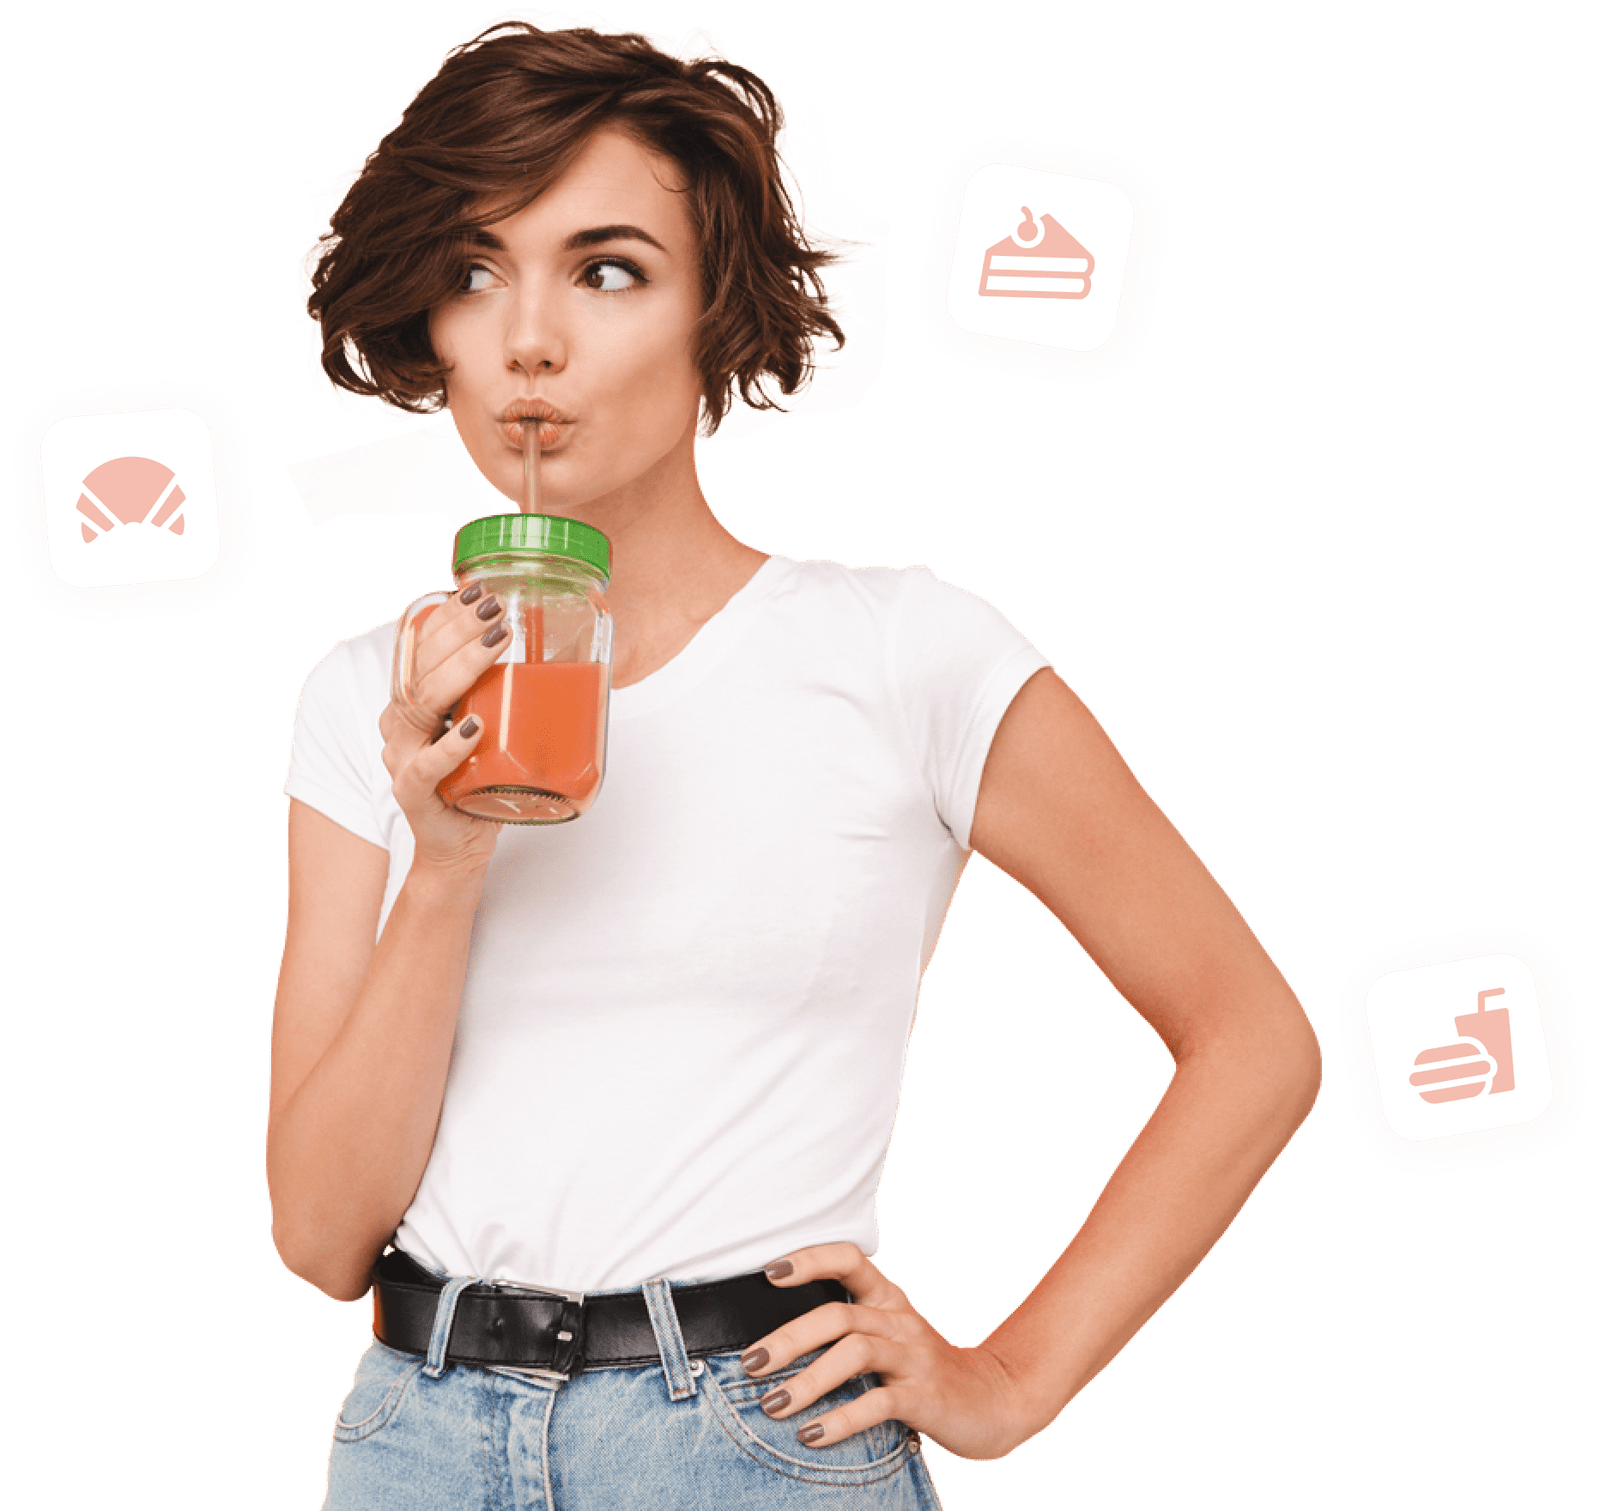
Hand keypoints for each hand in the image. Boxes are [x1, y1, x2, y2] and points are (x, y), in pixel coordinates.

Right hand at [378, 584, 508, 870]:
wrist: (458, 843)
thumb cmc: (475, 777)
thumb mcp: (487, 721)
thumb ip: (498, 686)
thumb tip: (548, 641)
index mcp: (411, 699)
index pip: (419, 645)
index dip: (446, 615)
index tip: (477, 591)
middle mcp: (399, 722)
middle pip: (421, 666)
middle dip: (458, 631)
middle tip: (495, 609)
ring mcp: (402, 757)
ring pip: (420, 705)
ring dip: (459, 670)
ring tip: (495, 646)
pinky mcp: (413, 793)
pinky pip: (424, 767)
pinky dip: (449, 746)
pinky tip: (474, 726)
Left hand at [740, 1242, 1038, 1462]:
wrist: (995, 1401)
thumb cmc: (924, 1370)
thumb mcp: (888, 1339)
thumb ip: (845, 1332)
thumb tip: (772, 1343)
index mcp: (888, 1298)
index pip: (849, 1259)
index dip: (810, 1259)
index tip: (770, 1272)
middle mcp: (900, 1319)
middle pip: (838, 1314)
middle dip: (790, 1337)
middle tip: (751, 1362)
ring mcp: (914, 1357)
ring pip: (855, 1352)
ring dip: (808, 1380)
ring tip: (773, 1405)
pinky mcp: (926, 1396)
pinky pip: (878, 1403)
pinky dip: (841, 1419)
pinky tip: (811, 1435)